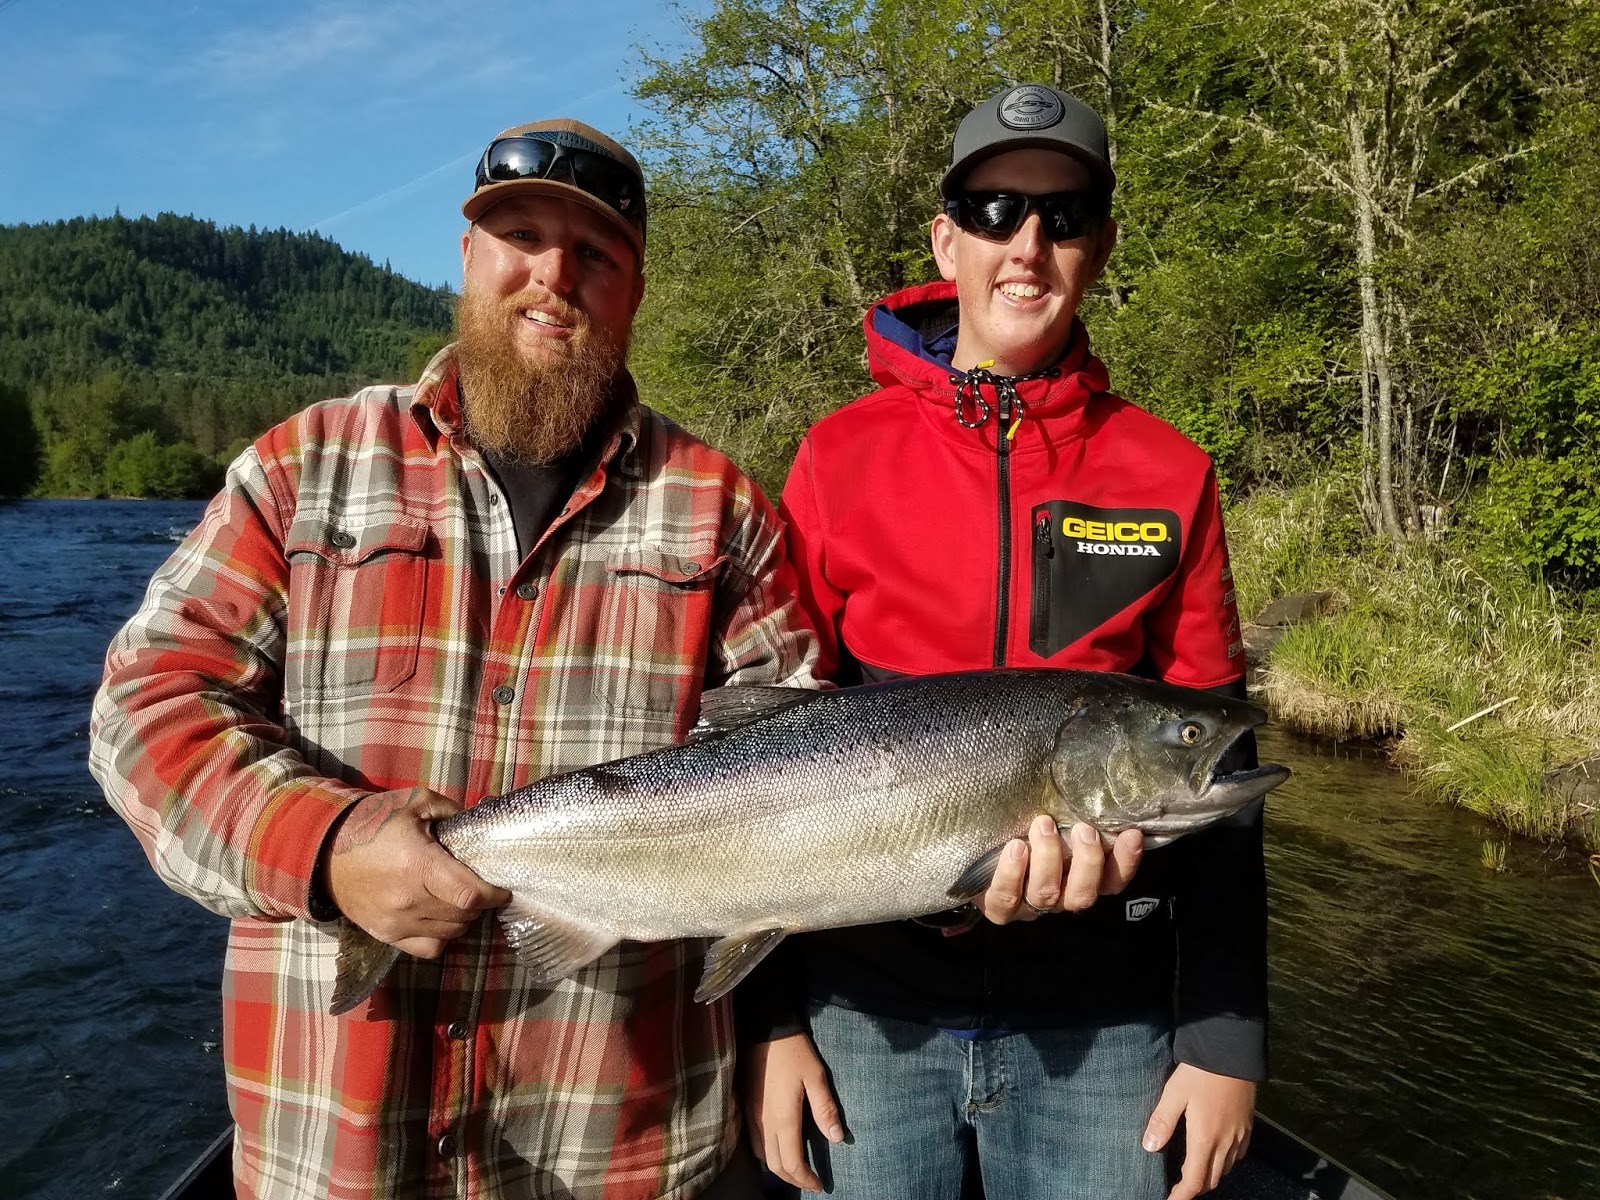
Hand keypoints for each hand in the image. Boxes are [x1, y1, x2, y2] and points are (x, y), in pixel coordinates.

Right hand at [323, 787, 510, 958]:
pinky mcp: (386, 935)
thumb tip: (483, 823)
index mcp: (418, 865)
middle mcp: (408, 900)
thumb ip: (453, 811)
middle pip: (464, 915)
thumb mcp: (416, 802)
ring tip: (460, 899)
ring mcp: (396, 922)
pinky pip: (429, 948)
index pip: (469, 895)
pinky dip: (442, 936)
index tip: (503, 888)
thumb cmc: (373, 822)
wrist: (324, 851)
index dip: (494, 895)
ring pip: (450, 933)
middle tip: (482, 887)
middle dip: (481, 903)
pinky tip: (440, 917)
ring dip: (463, 919)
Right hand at [743, 1032, 843, 1191]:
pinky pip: (755, 1142)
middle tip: (810, 1182)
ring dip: (779, 1167)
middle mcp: (764, 1123)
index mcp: (783, 1119)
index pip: (792, 1163)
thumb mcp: (815, 1076)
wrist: (763, 1029)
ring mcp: (752, 1116)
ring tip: (797, 1168)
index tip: (820, 1185)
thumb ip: (825, 1109)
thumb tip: (837, 1139)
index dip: (806, 1179)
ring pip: (762, 1155)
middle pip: (775, 1165)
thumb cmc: (793, 1051)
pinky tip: (779, 1146)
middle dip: (793, 1178)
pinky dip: (768, 1153)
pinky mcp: (746, 1107)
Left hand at [976, 817, 1142, 923]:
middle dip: (1087, 862)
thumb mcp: (1052, 816)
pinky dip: (1012, 874)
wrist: (976, 853)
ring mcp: (1028, 905)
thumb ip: (1071, 809)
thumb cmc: (1023, 826)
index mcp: (1079, 879)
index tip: (1131, 833)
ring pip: (1047, 895)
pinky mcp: (998, 907)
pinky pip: (1005, 900)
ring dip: (1049, 860)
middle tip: (1082, 828)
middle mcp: (1058, 896)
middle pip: (1083, 895)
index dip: (1126, 862)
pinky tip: (1015, 848)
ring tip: (1043, 824)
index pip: (1113, 881)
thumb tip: (1090, 773)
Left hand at [1142, 1063, 1255, 1199]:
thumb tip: (1149, 1147)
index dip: (1181, 1196)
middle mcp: (1225, 1143)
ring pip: (1225, 1169)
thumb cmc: (1200, 1073)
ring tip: (1193, 1170)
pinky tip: (1214, 1152)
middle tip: (1177, 1185)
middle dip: (1194, 1187)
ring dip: (1209, 1175)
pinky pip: (1237, 1156)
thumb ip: (1162, 1121)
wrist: (1232, 1053)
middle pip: (1211, 1180)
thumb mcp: (1174, 1093)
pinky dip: (1224, 1162)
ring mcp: (1239, 1136)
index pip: (1194, 1181)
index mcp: (1205, 1139)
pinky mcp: (1247, 1127)